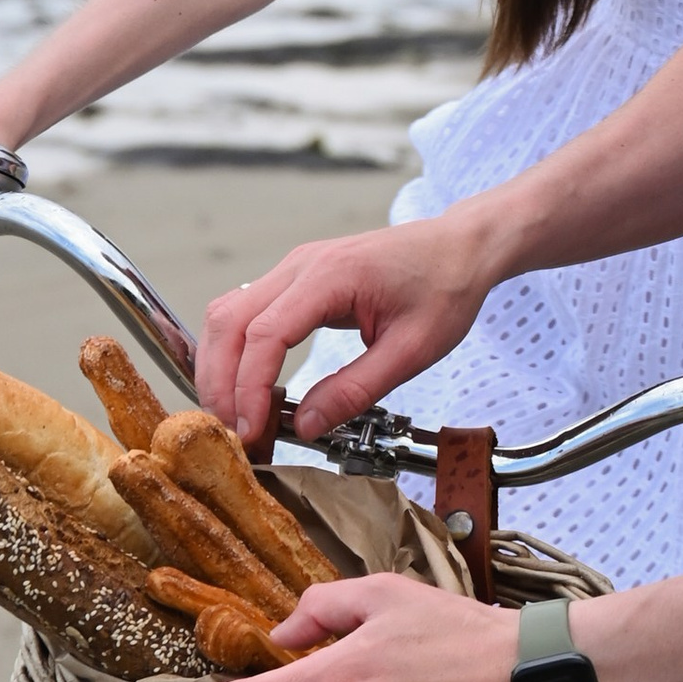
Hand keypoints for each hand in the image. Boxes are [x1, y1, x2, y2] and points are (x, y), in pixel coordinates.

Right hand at [195, 220, 488, 446]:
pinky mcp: (296, 280)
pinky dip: (238, 352)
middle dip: (222, 382)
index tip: (252, 430)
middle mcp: (301, 265)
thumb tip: (303, 426)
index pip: (265, 333)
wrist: (460, 248)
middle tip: (235, 434)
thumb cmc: (445, 288)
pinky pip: (247, 313)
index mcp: (332, 275)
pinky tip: (251, 388)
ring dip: (222, 367)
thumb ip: (356, 390)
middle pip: (230, 322)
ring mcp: (294, 268)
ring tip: (238, 417)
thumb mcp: (412, 350)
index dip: (249, 388)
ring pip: (229, 315)